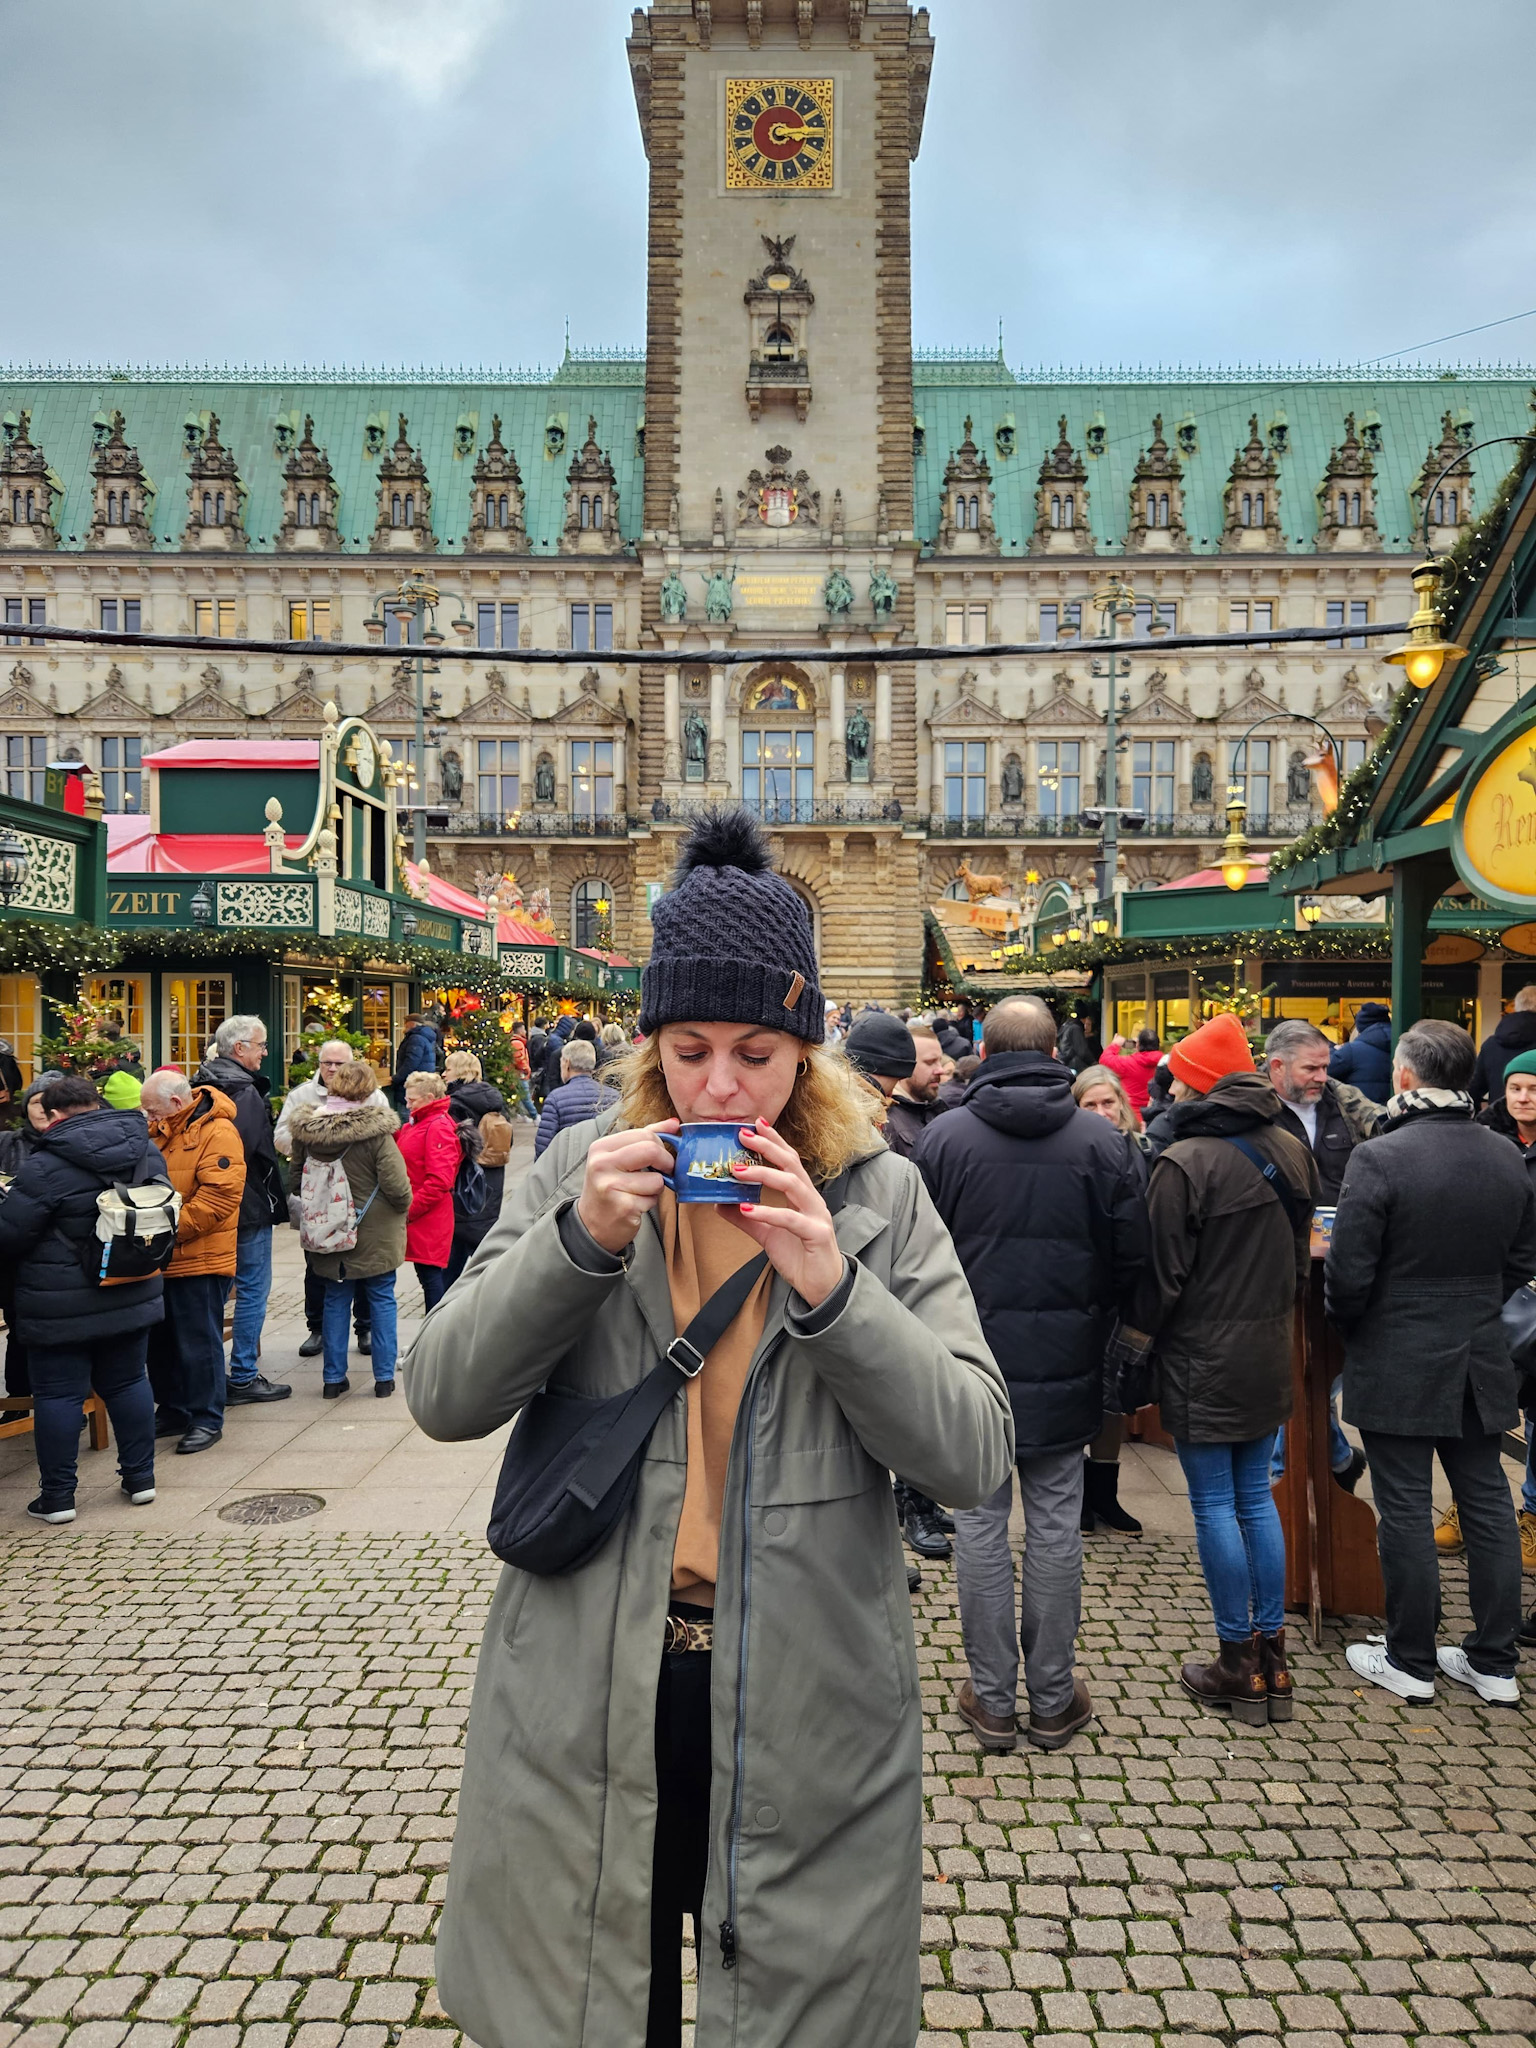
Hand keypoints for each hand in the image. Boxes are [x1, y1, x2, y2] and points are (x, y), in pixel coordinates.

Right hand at [576, 1119, 677, 1254]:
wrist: (591, 1224)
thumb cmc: (610, 1186)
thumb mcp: (620, 1157)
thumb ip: (646, 1137)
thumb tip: (674, 1123)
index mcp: (601, 1147)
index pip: (644, 1134)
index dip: (661, 1145)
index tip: (660, 1157)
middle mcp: (601, 1164)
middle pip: (652, 1150)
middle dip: (666, 1163)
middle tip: (663, 1172)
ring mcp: (610, 1186)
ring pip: (657, 1179)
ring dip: (656, 1188)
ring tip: (640, 1192)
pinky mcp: (623, 1207)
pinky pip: (653, 1199)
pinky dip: (650, 1203)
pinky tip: (635, 1205)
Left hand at [724, 1120, 845, 1309]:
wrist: (822, 1288)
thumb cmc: (800, 1256)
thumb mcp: (767, 1235)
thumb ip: (746, 1219)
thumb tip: (719, 1204)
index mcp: (802, 1197)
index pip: (788, 1161)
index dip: (774, 1141)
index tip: (755, 1124)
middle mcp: (812, 1201)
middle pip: (792, 1165)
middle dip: (768, 1147)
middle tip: (744, 1134)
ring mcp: (817, 1216)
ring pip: (793, 1186)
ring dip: (765, 1175)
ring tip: (738, 1170)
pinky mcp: (817, 1235)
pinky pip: (791, 1220)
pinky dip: (768, 1213)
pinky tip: (747, 1210)